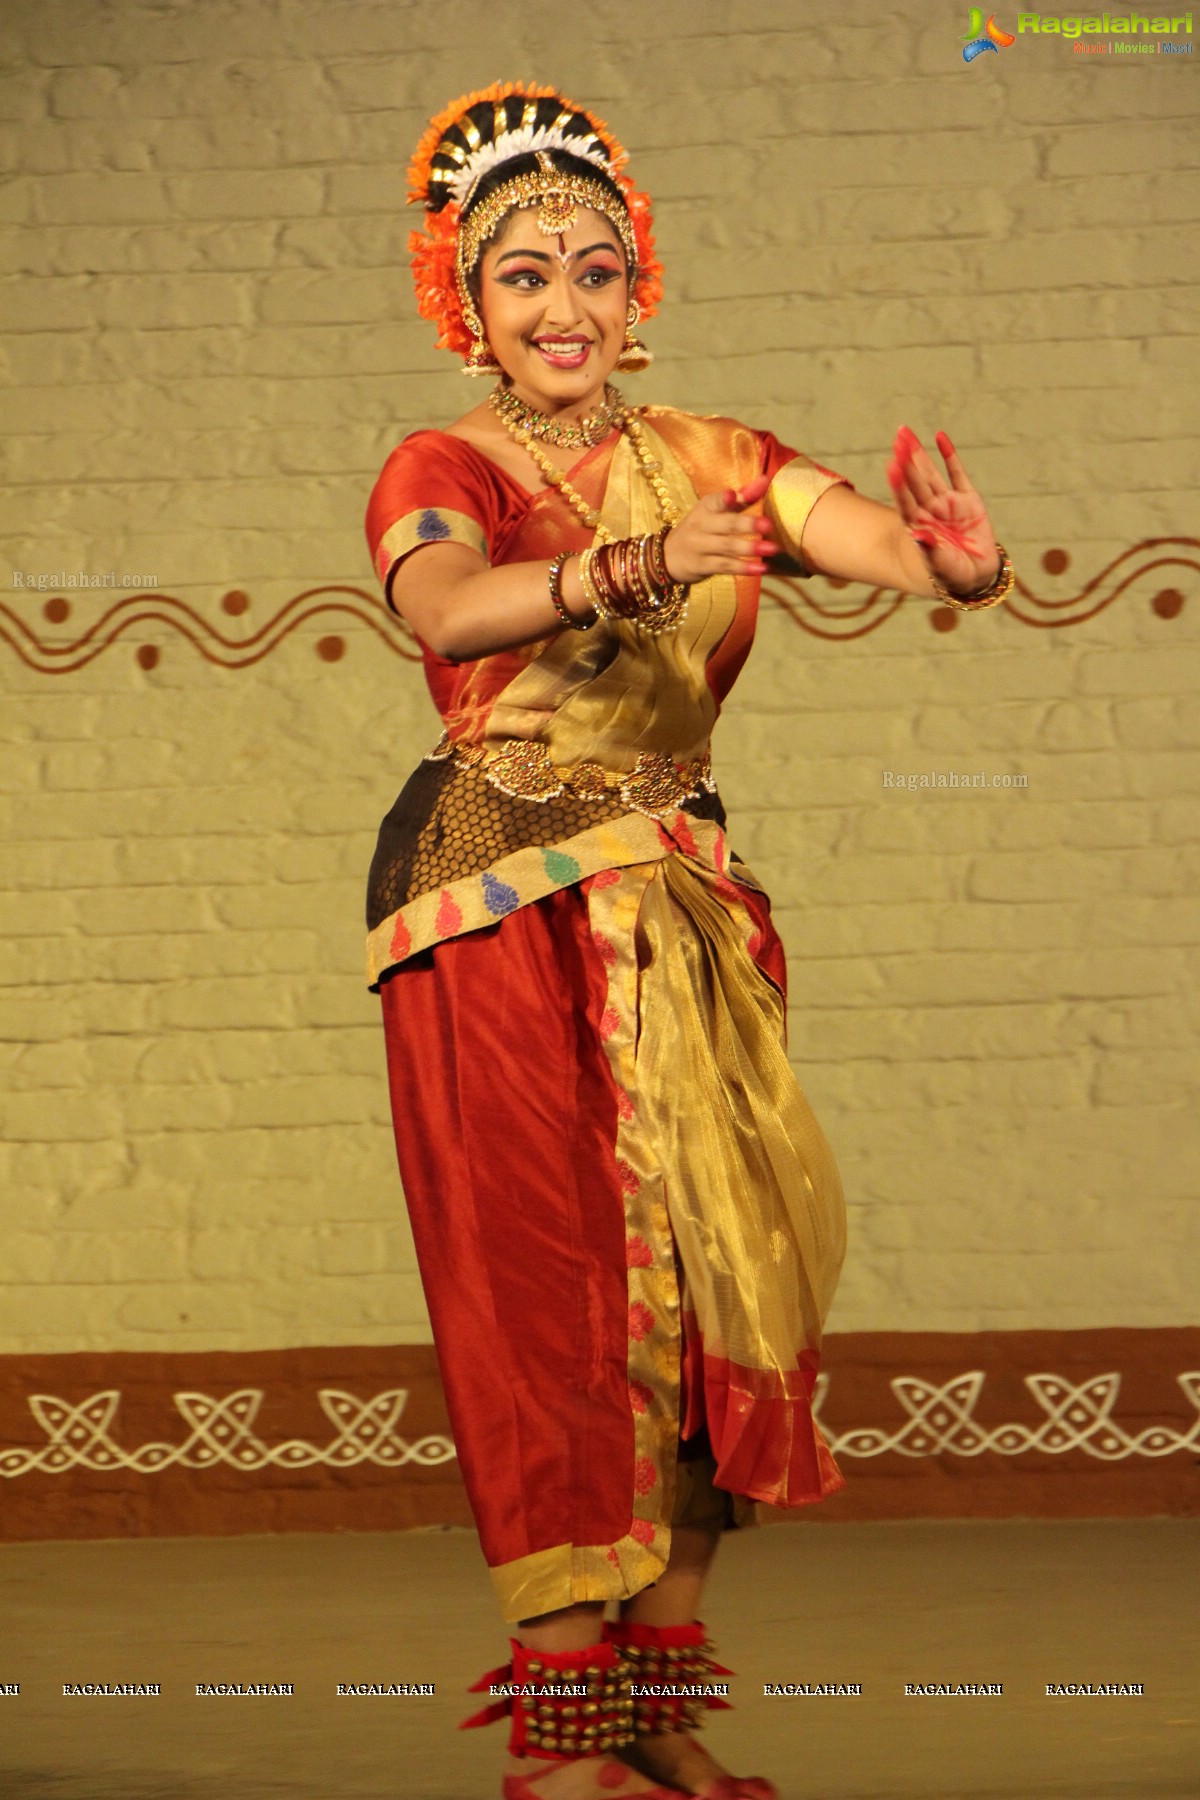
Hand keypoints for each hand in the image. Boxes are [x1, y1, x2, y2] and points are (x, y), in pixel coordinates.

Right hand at [662, 474, 777, 584]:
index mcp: (706, 507)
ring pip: (727, 547)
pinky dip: (744, 568)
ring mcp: (700, 547)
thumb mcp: (717, 510)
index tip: (731, 495)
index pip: (714, 501)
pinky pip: (725, 567)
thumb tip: (766, 480)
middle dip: (747, 524)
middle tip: (769, 525)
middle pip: (725, 524)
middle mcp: (701, 525)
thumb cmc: (701, 528)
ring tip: (773, 549)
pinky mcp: (702, 566)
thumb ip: (743, 497)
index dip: (722, 499)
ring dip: (750, 548)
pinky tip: (761, 568)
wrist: (668, 555)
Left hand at [886, 426, 999, 595]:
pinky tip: (939, 437)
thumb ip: (929, 550)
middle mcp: (929, 511)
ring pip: (930, 473)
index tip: (891, 465)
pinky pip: (957, 473)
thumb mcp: (940, 565)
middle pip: (914, 481)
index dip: (898, 483)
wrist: (975, 576)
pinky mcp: (967, 499)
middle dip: (906, 460)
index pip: (905, 501)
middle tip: (897, 437)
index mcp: (918, 525)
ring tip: (906, 434)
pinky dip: (949, 455)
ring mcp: (947, 503)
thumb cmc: (951, 574)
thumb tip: (918, 536)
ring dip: (919, 454)